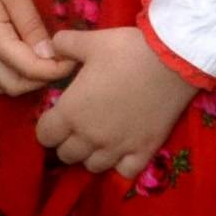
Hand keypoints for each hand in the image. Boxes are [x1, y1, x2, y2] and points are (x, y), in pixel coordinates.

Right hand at [0, 0, 70, 96]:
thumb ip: (32, 26)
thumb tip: (51, 55)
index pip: (30, 70)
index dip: (56, 69)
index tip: (75, 57)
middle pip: (13, 86)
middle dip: (41, 80)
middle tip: (61, 59)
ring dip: (23, 80)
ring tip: (43, 60)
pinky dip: (7, 74)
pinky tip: (21, 56)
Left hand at [29, 26, 199, 177]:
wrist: (171, 61)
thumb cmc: (125, 50)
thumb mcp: (89, 42)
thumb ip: (64, 45)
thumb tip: (51, 49)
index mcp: (72, 112)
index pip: (44, 135)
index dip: (47, 126)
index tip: (56, 116)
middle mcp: (91, 137)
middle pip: (66, 155)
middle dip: (66, 142)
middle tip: (76, 126)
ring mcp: (118, 148)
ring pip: (93, 166)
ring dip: (91, 154)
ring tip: (98, 138)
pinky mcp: (144, 152)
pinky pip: (124, 173)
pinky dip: (120, 165)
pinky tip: (123, 149)